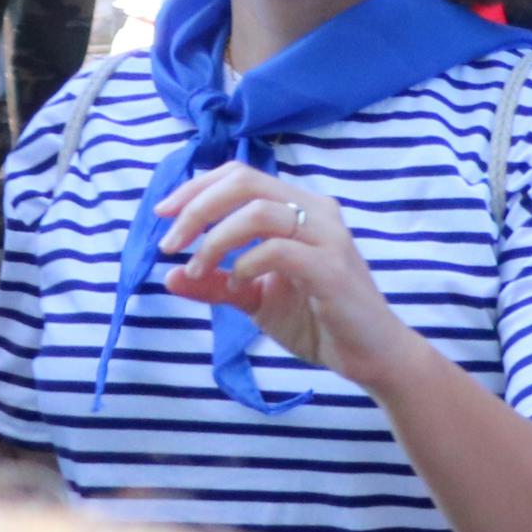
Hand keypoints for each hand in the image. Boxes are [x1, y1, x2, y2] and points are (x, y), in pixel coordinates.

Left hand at [153, 164, 416, 385]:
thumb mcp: (255, 300)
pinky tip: (239, 285)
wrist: (369, 355)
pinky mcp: (331, 268)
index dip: (196, 188)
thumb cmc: (317, 320)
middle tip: (170, 243)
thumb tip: (170, 275)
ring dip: (215, 238)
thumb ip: (217, 284)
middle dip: (196, 207)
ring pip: (259, 210)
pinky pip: (278, 249)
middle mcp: (316, 212)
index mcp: (300, 209)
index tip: (162, 215)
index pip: (241, 176)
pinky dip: (245, 264)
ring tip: (199, 269)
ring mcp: (327, 237)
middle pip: (245, 181)